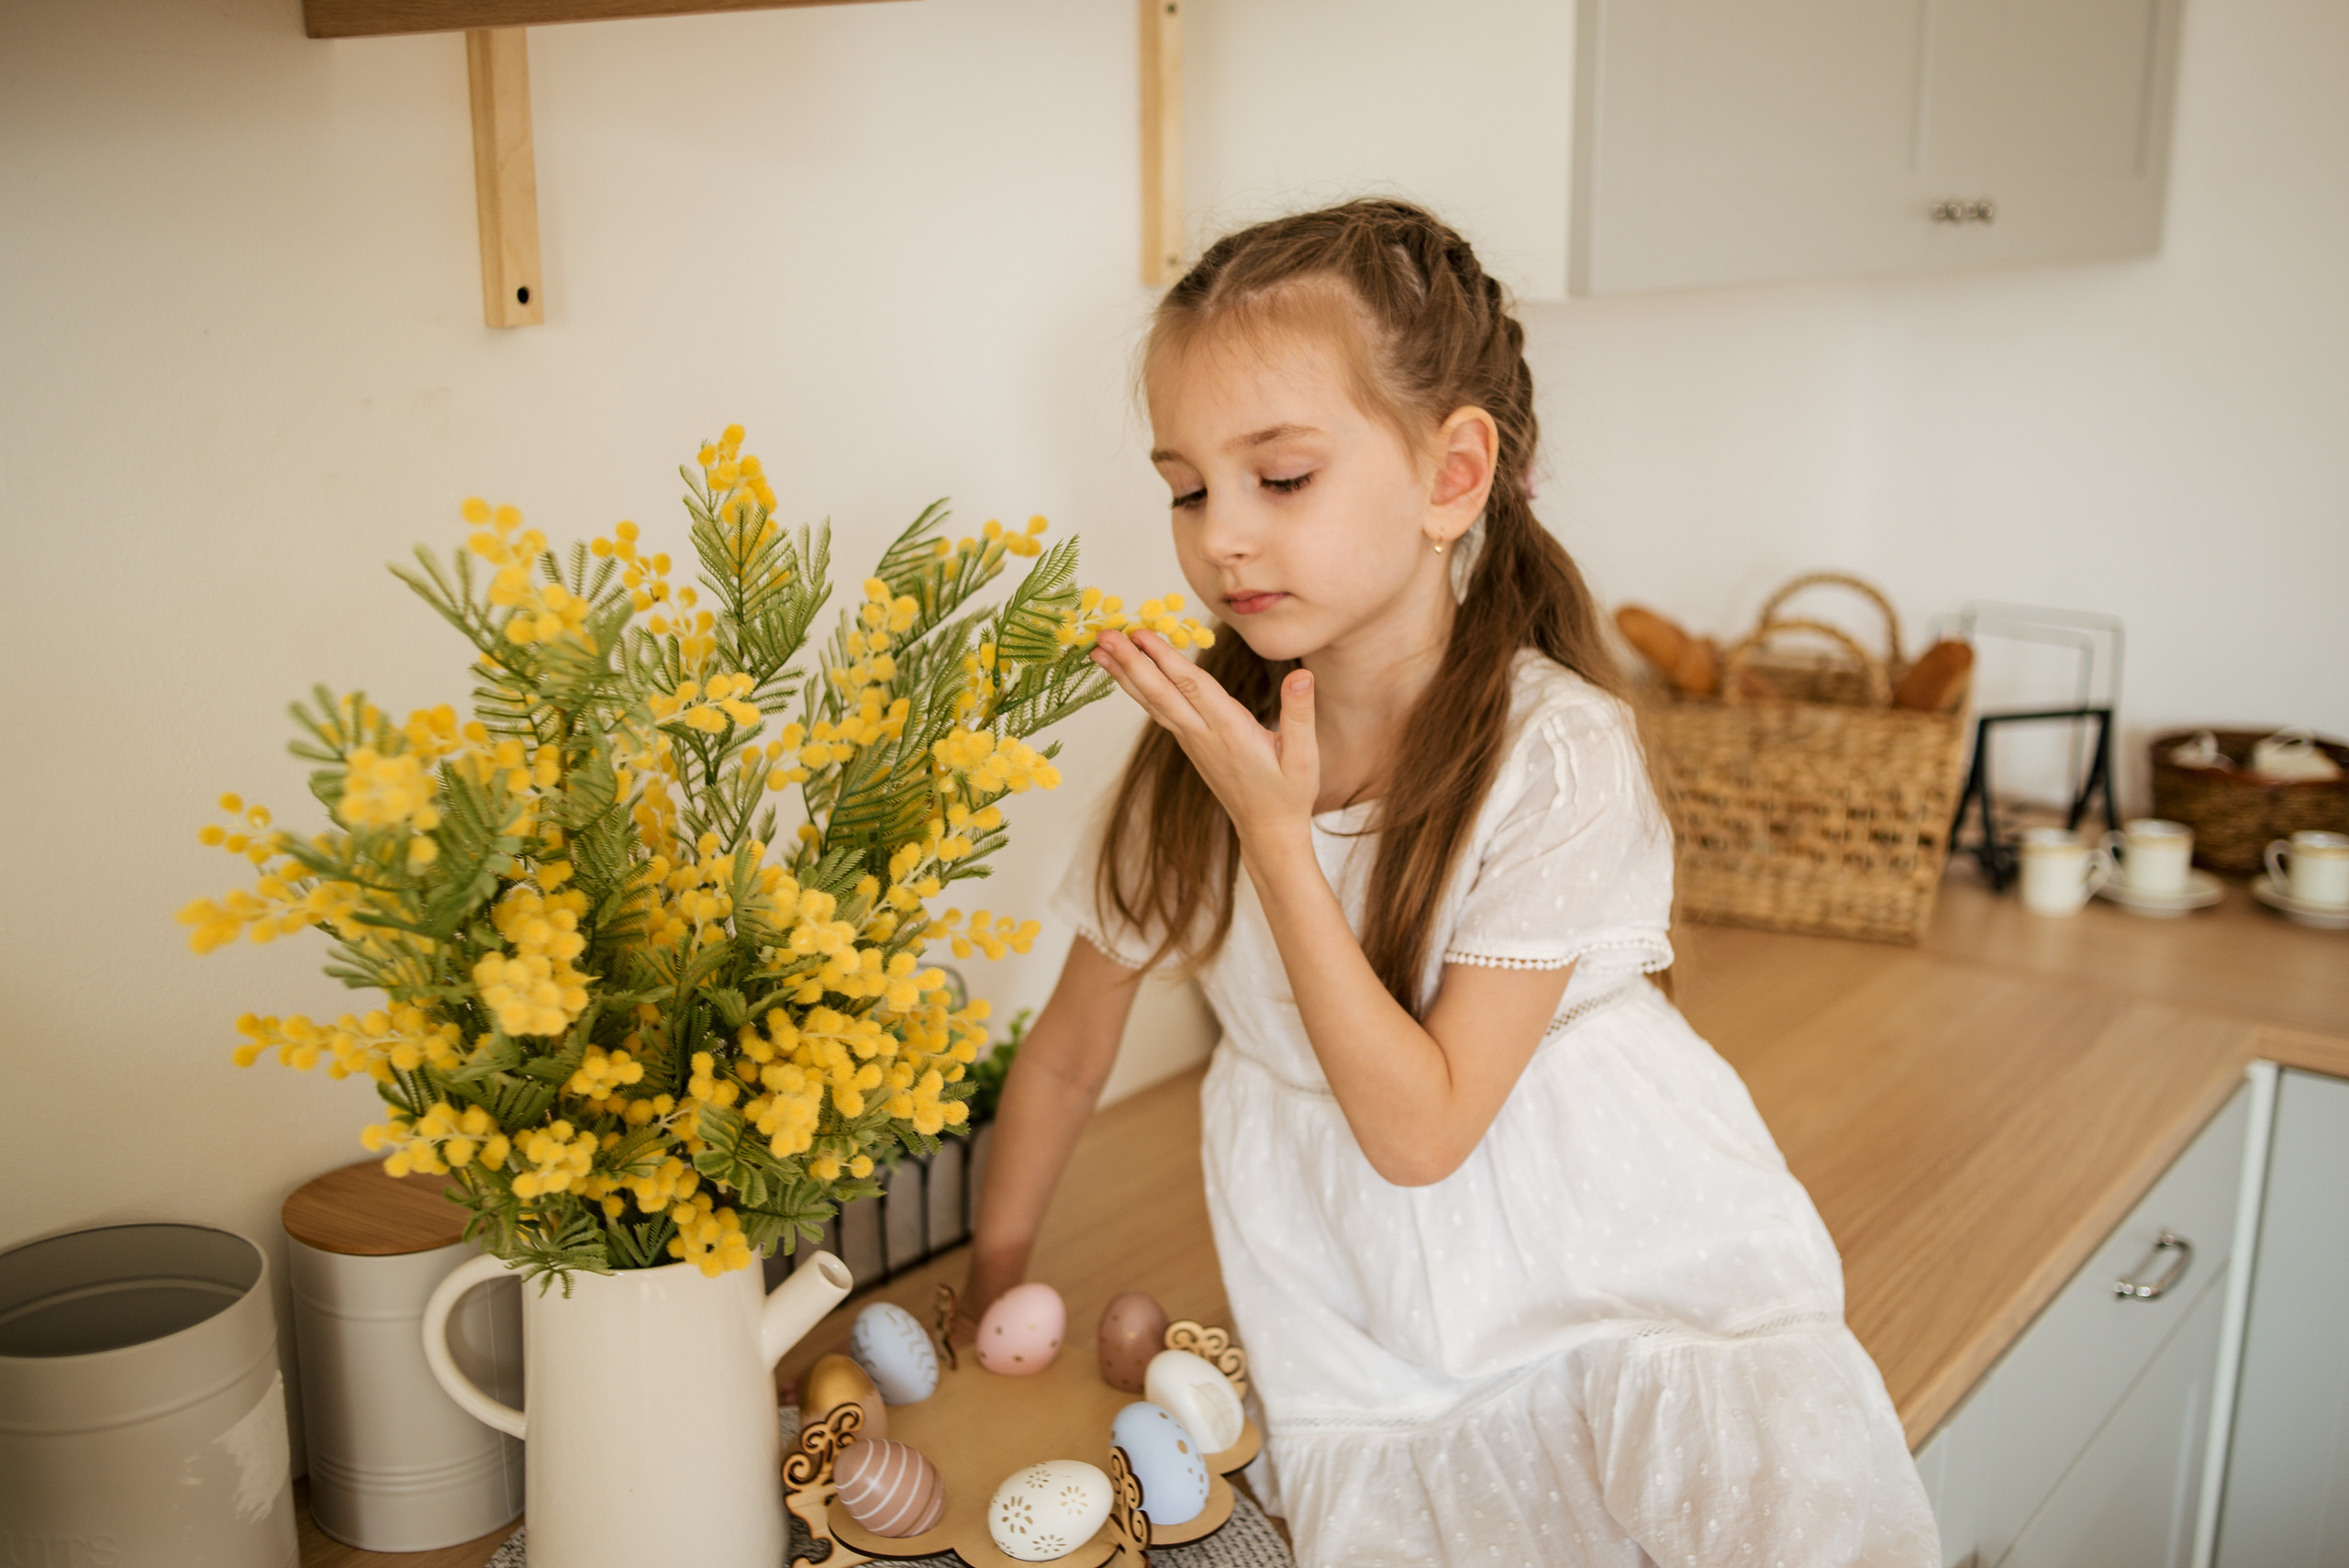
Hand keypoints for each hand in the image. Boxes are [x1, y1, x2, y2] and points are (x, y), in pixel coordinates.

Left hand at [1090, 630, 1318, 854]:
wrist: (1267, 829)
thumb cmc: (1288, 793)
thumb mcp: (1305, 756)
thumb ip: (1300, 713)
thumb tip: (1301, 675)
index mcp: (1230, 731)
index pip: (1192, 687)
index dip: (1165, 659)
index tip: (1140, 634)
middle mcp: (1203, 735)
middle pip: (1160, 693)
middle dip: (1130, 662)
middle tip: (1103, 635)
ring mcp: (1192, 741)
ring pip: (1152, 703)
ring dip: (1125, 675)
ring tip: (1098, 650)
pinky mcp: (1189, 744)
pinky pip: (1158, 711)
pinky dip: (1138, 689)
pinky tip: (1124, 674)